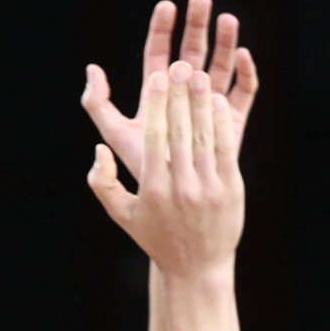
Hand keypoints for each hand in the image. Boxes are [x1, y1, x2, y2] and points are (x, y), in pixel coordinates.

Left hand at [82, 0, 257, 177]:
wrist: (172, 197)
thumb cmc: (141, 165)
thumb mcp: (115, 132)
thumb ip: (98, 103)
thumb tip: (92, 68)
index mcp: (157, 93)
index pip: (158, 52)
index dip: (162, 29)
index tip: (166, 5)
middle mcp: (184, 94)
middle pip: (191, 51)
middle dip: (196, 25)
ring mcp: (209, 106)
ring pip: (220, 66)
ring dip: (224, 42)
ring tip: (228, 19)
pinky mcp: (232, 122)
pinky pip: (244, 93)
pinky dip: (246, 74)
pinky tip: (244, 55)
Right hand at [87, 62, 244, 278]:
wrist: (196, 266)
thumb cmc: (154, 236)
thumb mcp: (120, 214)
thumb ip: (102, 182)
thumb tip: (98, 150)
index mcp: (152, 190)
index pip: (155, 139)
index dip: (157, 106)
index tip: (157, 78)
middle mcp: (181, 187)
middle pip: (180, 131)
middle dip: (180, 95)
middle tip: (179, 65)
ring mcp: (208, 187)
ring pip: (205, 135)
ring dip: (202, 102)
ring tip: (198, 75)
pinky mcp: (231, 187)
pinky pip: (225, 147)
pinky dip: (221, 122)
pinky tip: (217, 100)